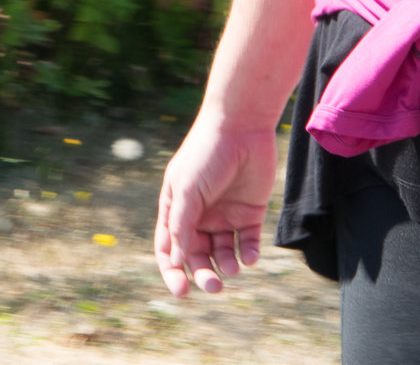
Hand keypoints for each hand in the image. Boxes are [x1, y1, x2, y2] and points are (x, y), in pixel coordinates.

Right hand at [153, 117, 275, 296]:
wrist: (241, 127)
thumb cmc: (206, 154)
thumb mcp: (187, 190)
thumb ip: (181, 226)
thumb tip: (176, 261)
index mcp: (177, 209)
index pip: (170, 248)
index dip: (173, 271)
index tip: (181, 291)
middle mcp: (200, 215)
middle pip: (198, 256)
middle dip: (203, 274)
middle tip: (213, 286)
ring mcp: (225, 215)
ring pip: (223, 253)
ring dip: (226, 266)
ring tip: (233, 269)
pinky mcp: (250, 213)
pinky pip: (247, 242)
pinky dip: (248, 254)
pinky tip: (249, 257)